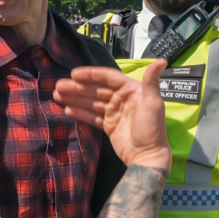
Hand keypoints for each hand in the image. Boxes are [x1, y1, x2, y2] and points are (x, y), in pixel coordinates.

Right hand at [54, 59, 171, 168]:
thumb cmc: (151, 129)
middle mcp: (121, 98)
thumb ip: (151, 82)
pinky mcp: (108, 125)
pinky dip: (80, 113)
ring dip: (75, 98)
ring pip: (91, 102)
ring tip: (57, 96)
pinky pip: (92, 116)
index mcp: (131, 90)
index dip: (91, 75)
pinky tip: (67, 110)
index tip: (74, 74)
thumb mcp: (153, 104)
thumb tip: (161, 60)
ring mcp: (114, 112)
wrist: (147, 157)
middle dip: (77, 88)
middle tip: (58, 87)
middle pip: (96, 89)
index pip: (108, 77)